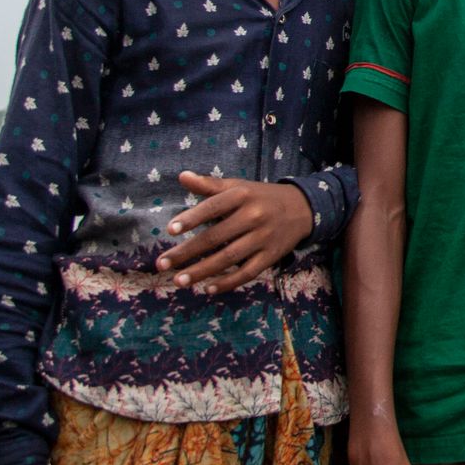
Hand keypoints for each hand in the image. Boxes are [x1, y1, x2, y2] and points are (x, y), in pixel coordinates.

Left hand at [154, 174, 312, 292]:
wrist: (303, 208)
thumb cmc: (261, 197)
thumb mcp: (239, 186)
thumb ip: (210, 184)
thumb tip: (182, 176)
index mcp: (243, 195)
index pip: (213, 207)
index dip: (191, 218)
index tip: (170, 230)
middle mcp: (254, 216)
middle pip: (216, 237)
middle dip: (187, 252)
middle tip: (162, 263)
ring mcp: (263, 238)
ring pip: (229, 258)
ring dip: (202, 271)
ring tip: (178, 280)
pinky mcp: (271, 256)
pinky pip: (247, 272)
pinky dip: (228, 282)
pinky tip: (208, 289)